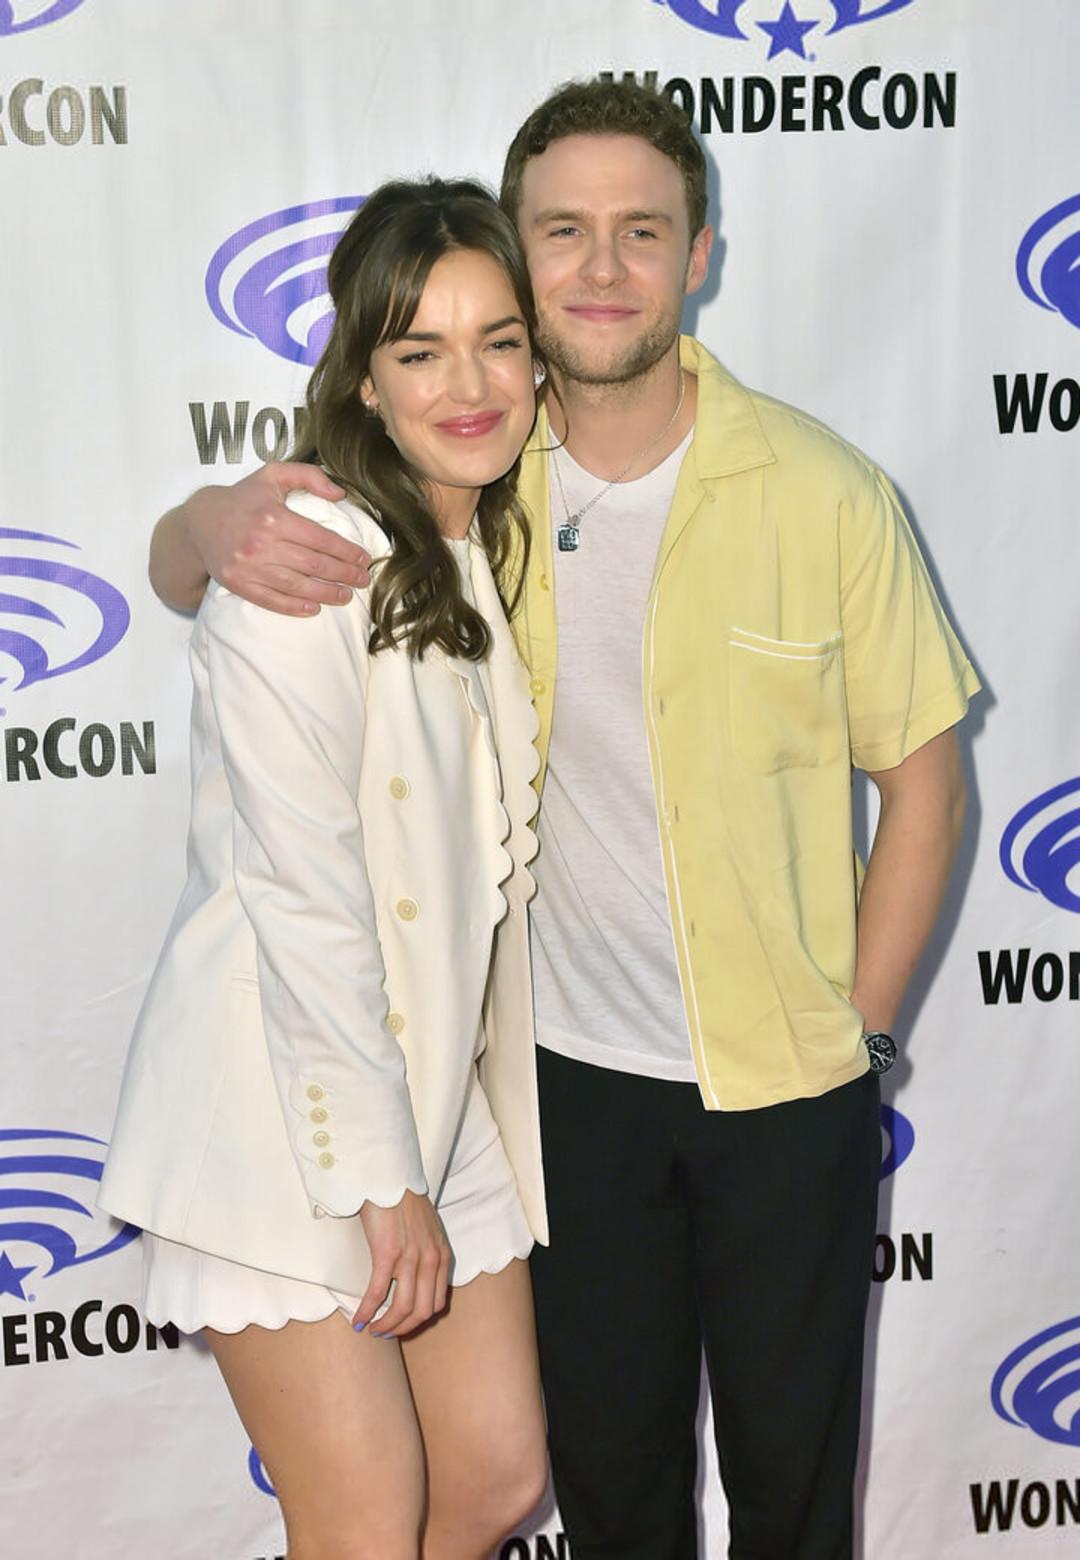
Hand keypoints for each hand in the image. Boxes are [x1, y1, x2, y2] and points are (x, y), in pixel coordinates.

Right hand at [187, 462, 371, 615]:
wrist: (200, 520)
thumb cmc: (244, 497)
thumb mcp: (273, 474)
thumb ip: (309, 476)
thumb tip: (340, 494)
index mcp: (274, 517)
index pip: (321, 539)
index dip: (347, 552)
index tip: (363, 559)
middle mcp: (262, 544)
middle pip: (314, 565)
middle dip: (344, 574)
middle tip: (362, 580)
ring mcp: (249, 567)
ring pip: (297, 586)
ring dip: (326, 594)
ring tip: (346, 596)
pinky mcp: (238, 584)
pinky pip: (271, 600)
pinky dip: (295, 607)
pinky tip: (314, 609)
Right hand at [352, 1189, 451, 1337]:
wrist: (390, 1178)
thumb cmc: (404, 1202)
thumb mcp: (428, 1231)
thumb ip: (427, 1254)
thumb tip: (416, 1278)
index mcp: (442, 1256)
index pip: (436, 1304)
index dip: (419, 1321)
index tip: (403, 1325)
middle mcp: (430, 1261)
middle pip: (421, 1312)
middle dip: (402, 1329)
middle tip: (386, 1333)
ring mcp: (410, 1258)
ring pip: (401, 1309)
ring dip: (385, 1326)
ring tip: (372, 1329)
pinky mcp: (387, 1254)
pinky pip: (378, 1294)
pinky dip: (367, 1311)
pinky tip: (358, 1320)